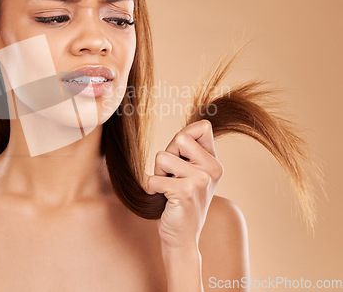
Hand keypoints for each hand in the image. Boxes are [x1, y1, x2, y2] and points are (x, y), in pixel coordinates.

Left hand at [147, 119, 223, 248]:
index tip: (181, 160)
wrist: (182, 238)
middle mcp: (212, 169)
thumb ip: (188, 151)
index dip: (183, 140)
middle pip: (179, 138)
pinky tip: (164, 200)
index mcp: (214, 162)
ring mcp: (201, 180)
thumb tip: (182, 132)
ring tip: (168, 190)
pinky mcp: (185, 192)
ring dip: (158, 174)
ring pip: (162, 157)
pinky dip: (152, 189)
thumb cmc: (179, 201)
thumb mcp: (189, 173)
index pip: (202, 127)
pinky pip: (154, 179)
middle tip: (172, 178)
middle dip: (166, 157)